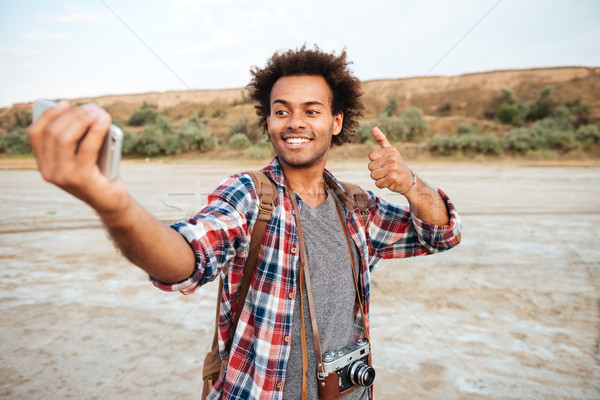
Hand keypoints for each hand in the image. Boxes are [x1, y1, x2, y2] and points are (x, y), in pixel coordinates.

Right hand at [27, 101, 128, 215]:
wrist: (111, 203)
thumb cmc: (99, 175)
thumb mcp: (83, 156)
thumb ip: (76, 139)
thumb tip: (83, 112)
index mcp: (44, 165)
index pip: (36, 134)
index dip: (48, 115)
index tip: (65, 103)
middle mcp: (49, 172)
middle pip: (52, 132)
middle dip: (73, 114)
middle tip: (91, 107)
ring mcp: (63, 176)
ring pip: (65, 137)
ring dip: (83, 119)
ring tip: (99, 112)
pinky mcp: (82, 179)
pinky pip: (87, 147)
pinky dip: (97, 129)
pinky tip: (106, 120)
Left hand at [368, 127, 414, 194]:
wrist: (408, 180)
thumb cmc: (396, 165)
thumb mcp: (391, 151)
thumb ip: (381, 140)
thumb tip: (373, 128)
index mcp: (391, 150)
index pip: (371, 156)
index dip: (375, 162)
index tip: (384, 163)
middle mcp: (392, 158)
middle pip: (370, 167)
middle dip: (376, 171)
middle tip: (386, 171)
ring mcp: (393, 168)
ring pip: (373, 175)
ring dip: (379, 178)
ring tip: (387, 176)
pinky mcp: (393, 178)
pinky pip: (377, 183)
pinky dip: (381, 185)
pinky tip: (389, 182)